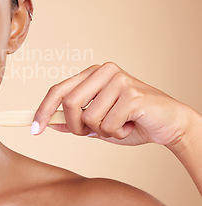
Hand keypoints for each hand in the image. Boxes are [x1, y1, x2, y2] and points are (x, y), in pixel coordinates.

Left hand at [32, 61, 197, 146]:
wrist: (170, 124)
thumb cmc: (133, 121)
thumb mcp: (98, 123)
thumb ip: (75, 121)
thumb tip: (49, 123)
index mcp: (92, 73)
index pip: (58, 90)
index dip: (43, 110)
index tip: (34, 129)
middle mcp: (103, 71)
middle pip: (68, 103)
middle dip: (76, 127)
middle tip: (91, 133)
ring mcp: (118, 80)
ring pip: (88, 118)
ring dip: (101, 132)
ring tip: (119, 126)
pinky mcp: (131, 94)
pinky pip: (108, 125)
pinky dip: (117, 134)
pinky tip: (131, 125)